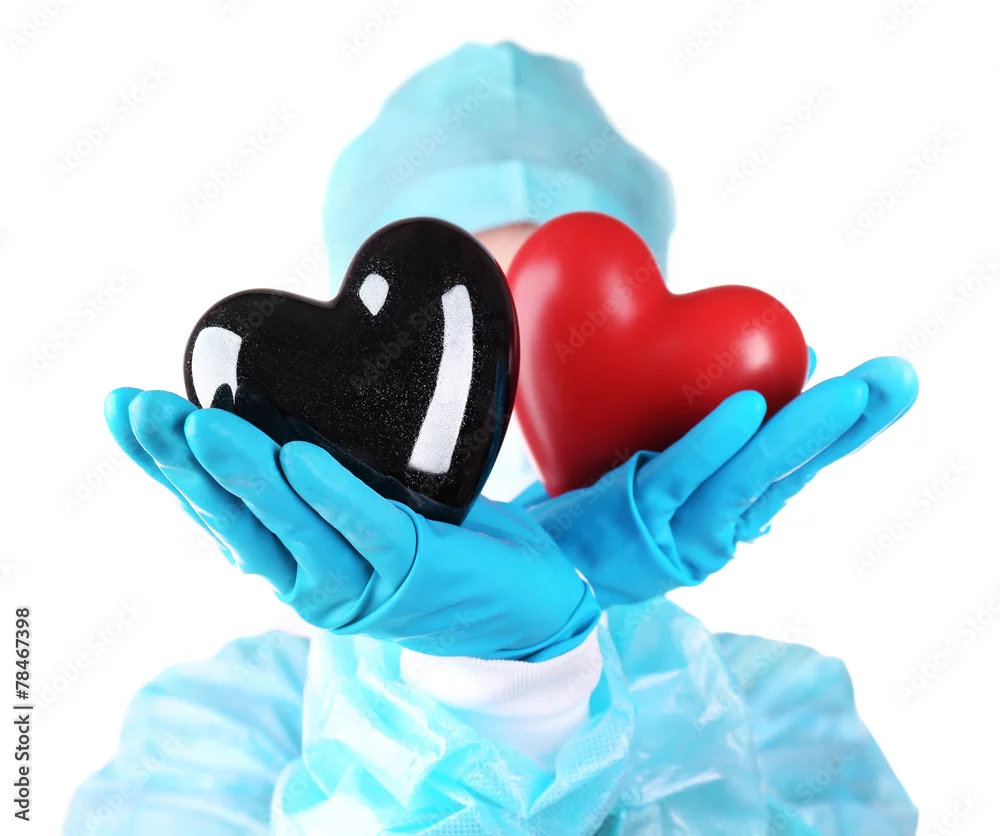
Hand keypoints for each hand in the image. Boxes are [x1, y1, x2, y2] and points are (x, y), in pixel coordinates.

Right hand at [106, 388, 598, 659]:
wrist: (525, 602)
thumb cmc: (435, 538)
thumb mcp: (362, 502)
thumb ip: (317, 468)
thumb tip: (278, 381)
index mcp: (290, 561)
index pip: (214, 511)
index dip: (163, 465)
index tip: (123, 408)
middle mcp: (309, 582)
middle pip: (233, 523)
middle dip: (180, 465)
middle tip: (139, 407)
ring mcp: (358, 586)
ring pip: (289, 529)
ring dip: (243, 476)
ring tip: (202, 424)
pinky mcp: (412, 574)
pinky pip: (368, 531)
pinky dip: (331, 497)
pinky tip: (297, 458)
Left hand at [524, 355, 917, 607]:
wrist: (538, 568)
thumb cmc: (604, 519)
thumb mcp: (672, 487)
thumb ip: (718, 456)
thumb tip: (758, 394)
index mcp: (729, 522)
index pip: (798, 473)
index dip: (845, 434)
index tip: (883, 390)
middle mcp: (716, 533)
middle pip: (790, 476)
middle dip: (847, 427)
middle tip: (895, 380)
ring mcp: (678, 531)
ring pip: (750, 479)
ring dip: (800, 432)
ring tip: (849, 391)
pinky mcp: (636, 522)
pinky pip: (680, 479)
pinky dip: (714, 445)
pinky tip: (746, 407)